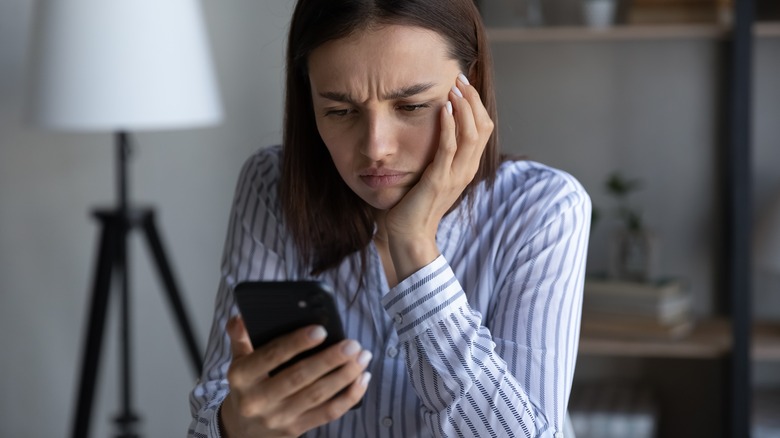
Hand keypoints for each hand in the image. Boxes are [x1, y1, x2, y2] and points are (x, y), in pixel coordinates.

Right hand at [220, 316, 371, 437]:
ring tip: (362, 357)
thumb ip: (240, 338)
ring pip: (317, 395)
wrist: (241, 430)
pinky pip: (327, 413)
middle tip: (352, 344)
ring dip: (344, 375)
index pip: (271, 356)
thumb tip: (241, 317)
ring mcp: (278, 418)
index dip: (297, 343)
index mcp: (242, 377)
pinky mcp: (295, 430)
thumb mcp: (237, 361)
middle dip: (329, 359)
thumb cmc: (247, 386)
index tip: (321, 330)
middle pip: (299, 377)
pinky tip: (361, 379)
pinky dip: (349, 396)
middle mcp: (257, 399)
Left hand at [384, 73, 493, 278]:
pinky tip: (443, 108)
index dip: (477, 104)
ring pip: (471, 134)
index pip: (483, 129)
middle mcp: (466, 170)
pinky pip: (449, 148)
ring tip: (454, 87)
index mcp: (466, 168)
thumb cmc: (413, 205)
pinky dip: (449, 125)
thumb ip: (436, 155)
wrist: (408, 235)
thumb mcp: (430, 175)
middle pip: (483, 126)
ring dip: (464, 107)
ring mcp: (455, 176)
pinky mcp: (439, 180)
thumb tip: (431, 130)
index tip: (464, 83)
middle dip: (473, 99)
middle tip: (460, 77)